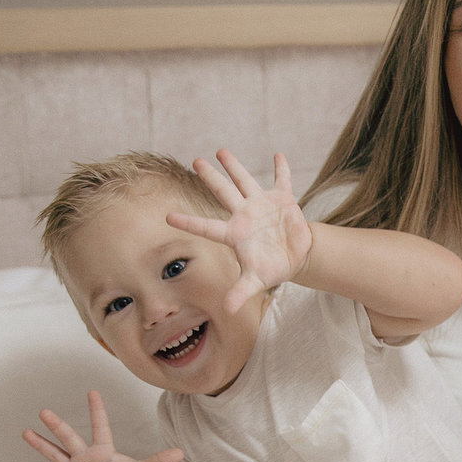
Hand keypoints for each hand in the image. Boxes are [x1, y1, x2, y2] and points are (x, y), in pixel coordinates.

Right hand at [20, 391, 182, 461]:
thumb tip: (180, 453)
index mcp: (104, 451)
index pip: (101, 427)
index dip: (98, 410)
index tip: (93, 391)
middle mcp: (86, 458)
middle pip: (69, 438)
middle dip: (57, 426)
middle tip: (44, 411)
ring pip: (55, 456)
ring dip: (41, 446)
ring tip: (26, 433)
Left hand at [168, 150, 313, 315]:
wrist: (294, 257)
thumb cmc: (271, 268)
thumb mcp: (256, 281)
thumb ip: (240, 292)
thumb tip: (228, 310)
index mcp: (234, 233)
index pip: (207, 227)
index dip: (188, 222)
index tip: (167, 217)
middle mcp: (244, 214)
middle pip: (223, 193)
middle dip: (211, 177)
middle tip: (196, 161)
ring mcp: (262, 204)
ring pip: (245, 181)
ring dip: (235, 166)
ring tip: (221, 151)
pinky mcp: (283, 199)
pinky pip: (282, 180)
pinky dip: (282, 169)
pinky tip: (277, 155)